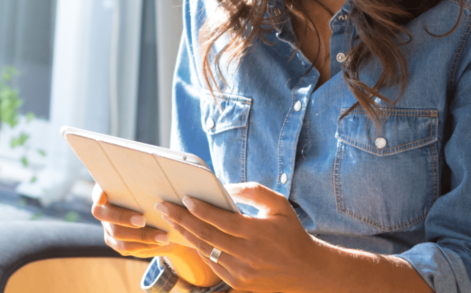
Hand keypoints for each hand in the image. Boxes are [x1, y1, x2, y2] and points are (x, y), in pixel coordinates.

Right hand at [91, 184, 220, 286]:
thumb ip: (147, 179)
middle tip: (143, 220)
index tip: (106, 195)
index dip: (99, 194)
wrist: (158, 216)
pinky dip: (143, 246)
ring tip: (162, 236)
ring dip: (141, 237)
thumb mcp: (149, 185)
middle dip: (124, 218)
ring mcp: (107, 227)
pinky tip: (158, 243)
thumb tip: (158, 167)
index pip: (97, 192)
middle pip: (105, 216)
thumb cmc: (152, 193)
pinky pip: (125, 248)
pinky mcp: (115, 242)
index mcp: (106, 190)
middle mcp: (103, 210)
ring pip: (117, 235)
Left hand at [157, 182, 324, 292]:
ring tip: (170, 218)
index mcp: (256, 233)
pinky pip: (211, 263)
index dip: (201, 209)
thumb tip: (227, 187)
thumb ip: (254, 192)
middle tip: (163, 206)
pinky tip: (186, 235)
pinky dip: (197, 248)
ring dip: (185, 233)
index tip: (185, 197)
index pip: (221, 220)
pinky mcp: (238, 283)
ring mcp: (241, 271)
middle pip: (206, 235)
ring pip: (205, 250)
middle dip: (181, 219)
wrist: (308, 272)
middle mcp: (247, 254)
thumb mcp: (279, 205)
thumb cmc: (291, 233)